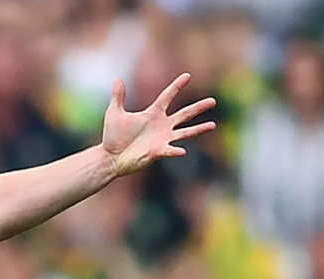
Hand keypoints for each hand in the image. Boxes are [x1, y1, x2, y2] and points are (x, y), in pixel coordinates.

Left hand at [99, 72, 216, 177]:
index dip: (177, 86)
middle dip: (198, 108)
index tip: (187, 75)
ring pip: (185, 132)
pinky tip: (182, 151)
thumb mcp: (115, 113)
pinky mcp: (158, 152)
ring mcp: (162, 139)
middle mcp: (162, 125)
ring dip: (199, 129)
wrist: (111, 157)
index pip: (167, 96)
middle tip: (213, 101)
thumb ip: (118, 97)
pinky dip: (175, 150)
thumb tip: (118, 79)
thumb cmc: (113, 136)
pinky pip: (170, 150)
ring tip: (213, 125)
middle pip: (184, 114)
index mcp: (153, 114)